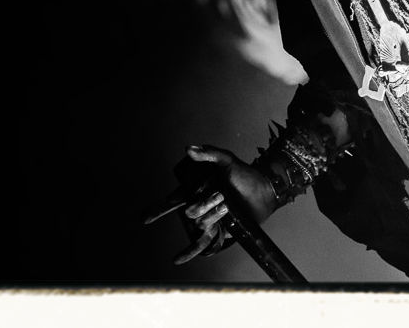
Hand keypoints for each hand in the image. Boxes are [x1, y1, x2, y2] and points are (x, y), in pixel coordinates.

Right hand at [144, 145, 276, 264]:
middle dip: (204, 203)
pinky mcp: (219, 231)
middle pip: (189, 212)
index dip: (158, 210)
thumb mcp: (227, 160)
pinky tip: (178, 259)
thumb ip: (209, 153)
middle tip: (221, 195)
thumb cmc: (245, 175)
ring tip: (226, 204)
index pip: (173, 201)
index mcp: (197, 189)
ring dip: (212, 215)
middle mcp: (200, 205)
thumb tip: (188, 149)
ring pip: (199, 224)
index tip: (144, 219)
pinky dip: (190, 252)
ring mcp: (209, 219)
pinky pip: (203, 245)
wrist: (265, 191)